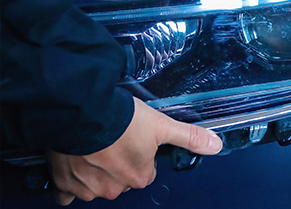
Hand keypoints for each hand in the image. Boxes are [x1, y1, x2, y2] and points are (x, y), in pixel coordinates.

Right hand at [48, 97, 222, 204]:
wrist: (82, 111)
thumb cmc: (121, 119)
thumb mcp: (162, 125)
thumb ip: (189, 137)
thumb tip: (215, 145)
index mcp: (138, 177)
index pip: (145, 173)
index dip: (142, 155)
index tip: (135, 140)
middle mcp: (113, 187)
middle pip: (121, 179)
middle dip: (118, 163)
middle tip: (115, 139)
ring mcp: (87, 186)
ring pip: (95, 184)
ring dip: (94, 169)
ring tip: (95, 145)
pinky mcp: (64, 181)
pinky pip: (67, 191)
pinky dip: (70, 180)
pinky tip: (75, 163)